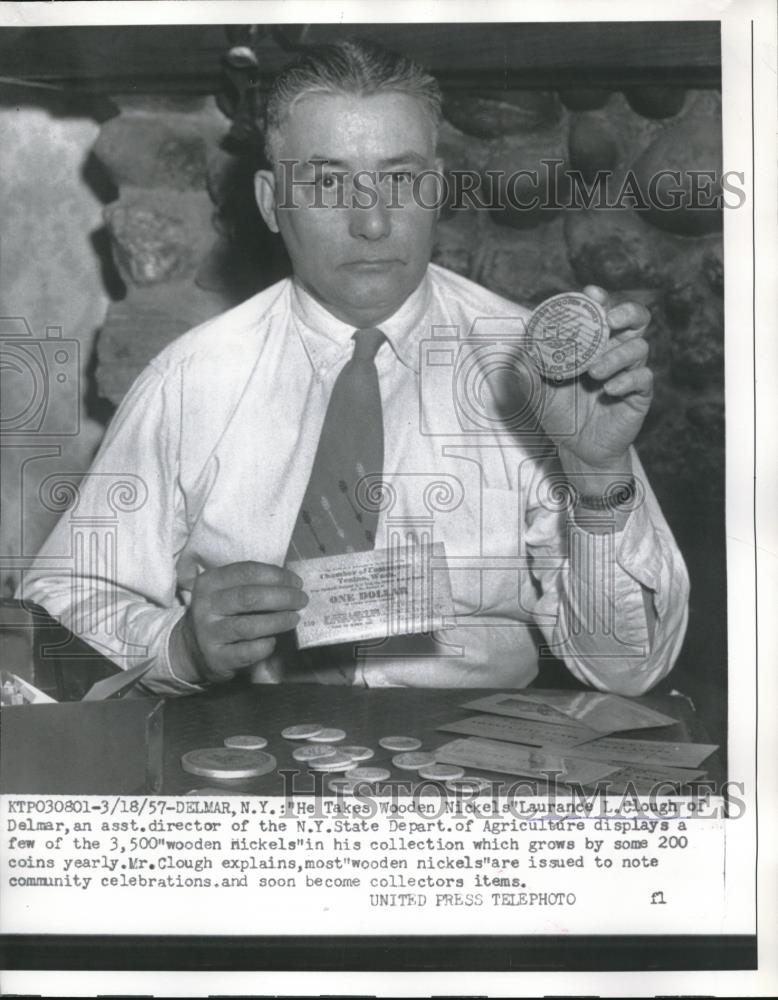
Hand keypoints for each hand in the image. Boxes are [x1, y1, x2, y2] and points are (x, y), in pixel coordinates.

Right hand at [178, 561, 307, 683]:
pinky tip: (274, 641)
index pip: (247, 571)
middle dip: (283, 597)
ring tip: (294, 618)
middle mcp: (205, 606)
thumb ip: (253, 584)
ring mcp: (208, 633)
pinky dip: (266, 645)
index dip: (277, 575)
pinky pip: (248, 651)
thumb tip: (293, 584)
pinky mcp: (216, 658)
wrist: (192, 648)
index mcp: (210, 582)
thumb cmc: (221, 613)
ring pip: (249, 626)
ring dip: (278, 621)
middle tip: (302, 600)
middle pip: (250, 597)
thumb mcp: (227, 591)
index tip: (297, 582)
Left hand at [527, 286, 652, 484]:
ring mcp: (629, 372)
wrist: (577, 450)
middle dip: (626, 313)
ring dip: (617, 355)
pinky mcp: (639, 395)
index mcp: (593, 344)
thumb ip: (528, 370)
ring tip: (594, 373)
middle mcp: (615, 352)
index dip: (600, 299)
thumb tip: (517, 348)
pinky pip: (643, 379)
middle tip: (609, 320)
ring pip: (639, 347)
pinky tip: (608, 391)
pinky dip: (627, 381)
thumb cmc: (560, 415)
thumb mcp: (537, 392)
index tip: (591, 294)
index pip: (603, 312)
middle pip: (636, 320)